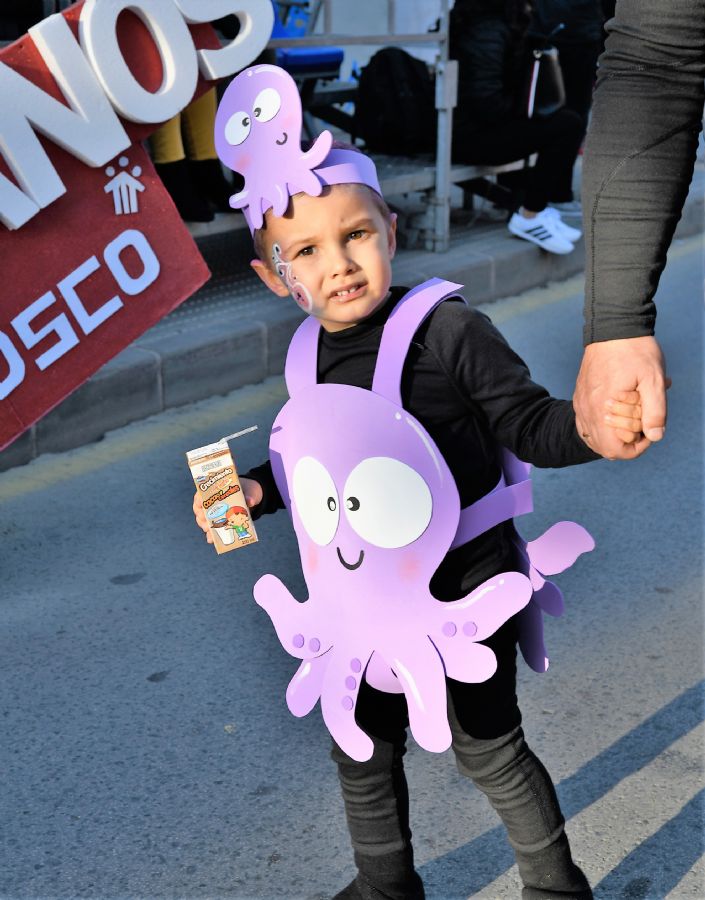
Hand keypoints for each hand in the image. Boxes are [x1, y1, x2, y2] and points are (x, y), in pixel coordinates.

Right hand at [192, 477, 263, 543]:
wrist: (251, 498)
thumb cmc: (247, 491)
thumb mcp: (249, 492)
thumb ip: (249, 495)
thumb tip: (250, 501)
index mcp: (215, 491)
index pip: (201, 494)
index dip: (199, 500)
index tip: (201, 505)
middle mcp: (211, 502)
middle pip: (200, 510)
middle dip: (202, 518)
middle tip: (207, 525)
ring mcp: (213, 513)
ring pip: (204, 521)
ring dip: (206, 528)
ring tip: (210, 534)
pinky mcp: (219, 523)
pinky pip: (212, 529)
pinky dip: (211, 535)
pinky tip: (212, 540)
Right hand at [573, 336, 668, 459]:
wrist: (613, 326)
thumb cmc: (635, 350)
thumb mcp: (654, 379)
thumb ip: (655, 411)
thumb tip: (654, 437)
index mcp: (603, 408)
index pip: (615, 450)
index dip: (637, 447)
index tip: (650, 430)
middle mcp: (587, 410)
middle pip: (604, 447)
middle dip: (627, 441)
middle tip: (643, 420)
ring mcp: (580, 404)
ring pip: (594, 437)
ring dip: (615, 433)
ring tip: (632, 413)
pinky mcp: (579, 396)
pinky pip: (588, 423)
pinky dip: (604, 424)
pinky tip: (619, 408)